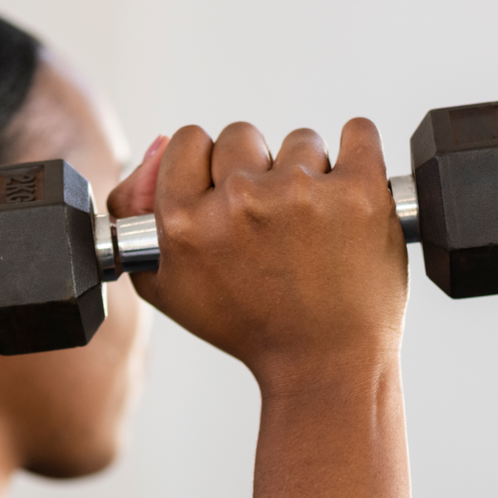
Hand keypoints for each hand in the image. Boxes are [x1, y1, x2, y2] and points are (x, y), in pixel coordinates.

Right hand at [110, 119, 407, 389]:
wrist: (325, 364)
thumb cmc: (248, 328)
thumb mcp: (165, 286)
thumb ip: (136, 211)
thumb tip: (156, 146)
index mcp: (186, 222)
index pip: (188, 140)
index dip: (207, 165)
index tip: (225, 193)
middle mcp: (240, 201)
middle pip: (241, 135)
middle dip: (255, 169)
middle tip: (271, 218)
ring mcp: (303, 193)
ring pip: (300, 140)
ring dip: (306, 172)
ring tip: (312, 225)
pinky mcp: (361, 191)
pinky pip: (359, 132)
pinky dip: (358, 150)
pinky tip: (349, 186)